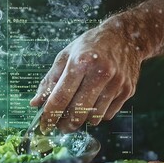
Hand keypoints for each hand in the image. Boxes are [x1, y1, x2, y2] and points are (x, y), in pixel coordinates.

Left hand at [30, 19, 144, 132]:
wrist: (125, 36)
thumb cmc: (90, 45)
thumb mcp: (66, 55)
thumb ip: (49, 80)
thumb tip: (35, 103)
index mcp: (81, 62)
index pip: (61, 97)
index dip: (49, 115)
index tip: (44, 125)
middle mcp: (101, 73)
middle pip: (78, 112)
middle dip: (65, 125)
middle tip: (59, 126)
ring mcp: (116, 83)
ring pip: (94, 118)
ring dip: (81, 121)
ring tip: (75, 113)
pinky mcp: (128, 90)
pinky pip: (108, 115)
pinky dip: (97, 115)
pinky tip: (93, 105)